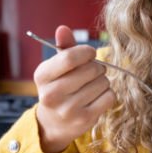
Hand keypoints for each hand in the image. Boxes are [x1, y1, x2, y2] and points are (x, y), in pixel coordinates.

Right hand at [33, 25, 114, 152]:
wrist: (53, 124)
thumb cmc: (58, 88)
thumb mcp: (55, 68)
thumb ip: (63, 47)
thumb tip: (63, 28)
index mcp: (42, 76)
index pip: (70, 58)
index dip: (86, 52)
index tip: (90, 54)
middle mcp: (51, 95)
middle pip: (90, 70)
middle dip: (97, 67)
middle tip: (92, 72)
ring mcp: (68, 110)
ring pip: (102, 82)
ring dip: (102, 80)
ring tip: (92, 85)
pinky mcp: (84, 120)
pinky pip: (109, 97)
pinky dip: (108, 94)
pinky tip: (97, 97)